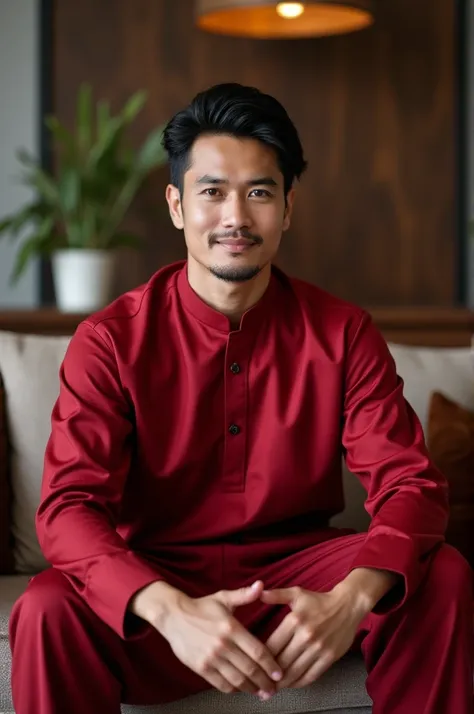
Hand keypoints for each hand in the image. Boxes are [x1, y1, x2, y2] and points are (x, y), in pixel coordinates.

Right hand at [151, 580, 282, 696]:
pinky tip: (240, 688)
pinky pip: (221, 684)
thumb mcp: (223, 598)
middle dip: (265, 682)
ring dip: (251, 689)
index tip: (279, 674)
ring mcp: (211, 658)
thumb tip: (261, 585)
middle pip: (250, 669)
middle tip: (273, 689)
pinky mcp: (200, 668)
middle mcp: (223, 645)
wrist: (174, 616)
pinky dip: (233, 689)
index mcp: (231, 628)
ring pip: (237, 680)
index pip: (258, 651)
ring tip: (260, 692)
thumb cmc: (202, 607)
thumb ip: (244, 595)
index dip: (271, 665)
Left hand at [260, 585, 367, 689]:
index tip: (254, 665)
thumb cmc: (318, 600)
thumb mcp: (296, 593)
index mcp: (294, 620)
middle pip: (282, 662)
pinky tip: (291, 685)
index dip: (261, 658)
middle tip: (259, 683)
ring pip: (295, 672)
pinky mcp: (329, 658)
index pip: (272, 645)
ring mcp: (318, 649)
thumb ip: (276, 595)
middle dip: (268, 675)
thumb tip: (258, 592)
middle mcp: (306, 636)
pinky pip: (311, 676)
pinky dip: (299, 683)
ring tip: (271, 690)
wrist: (347, 606)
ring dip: (282, 683)